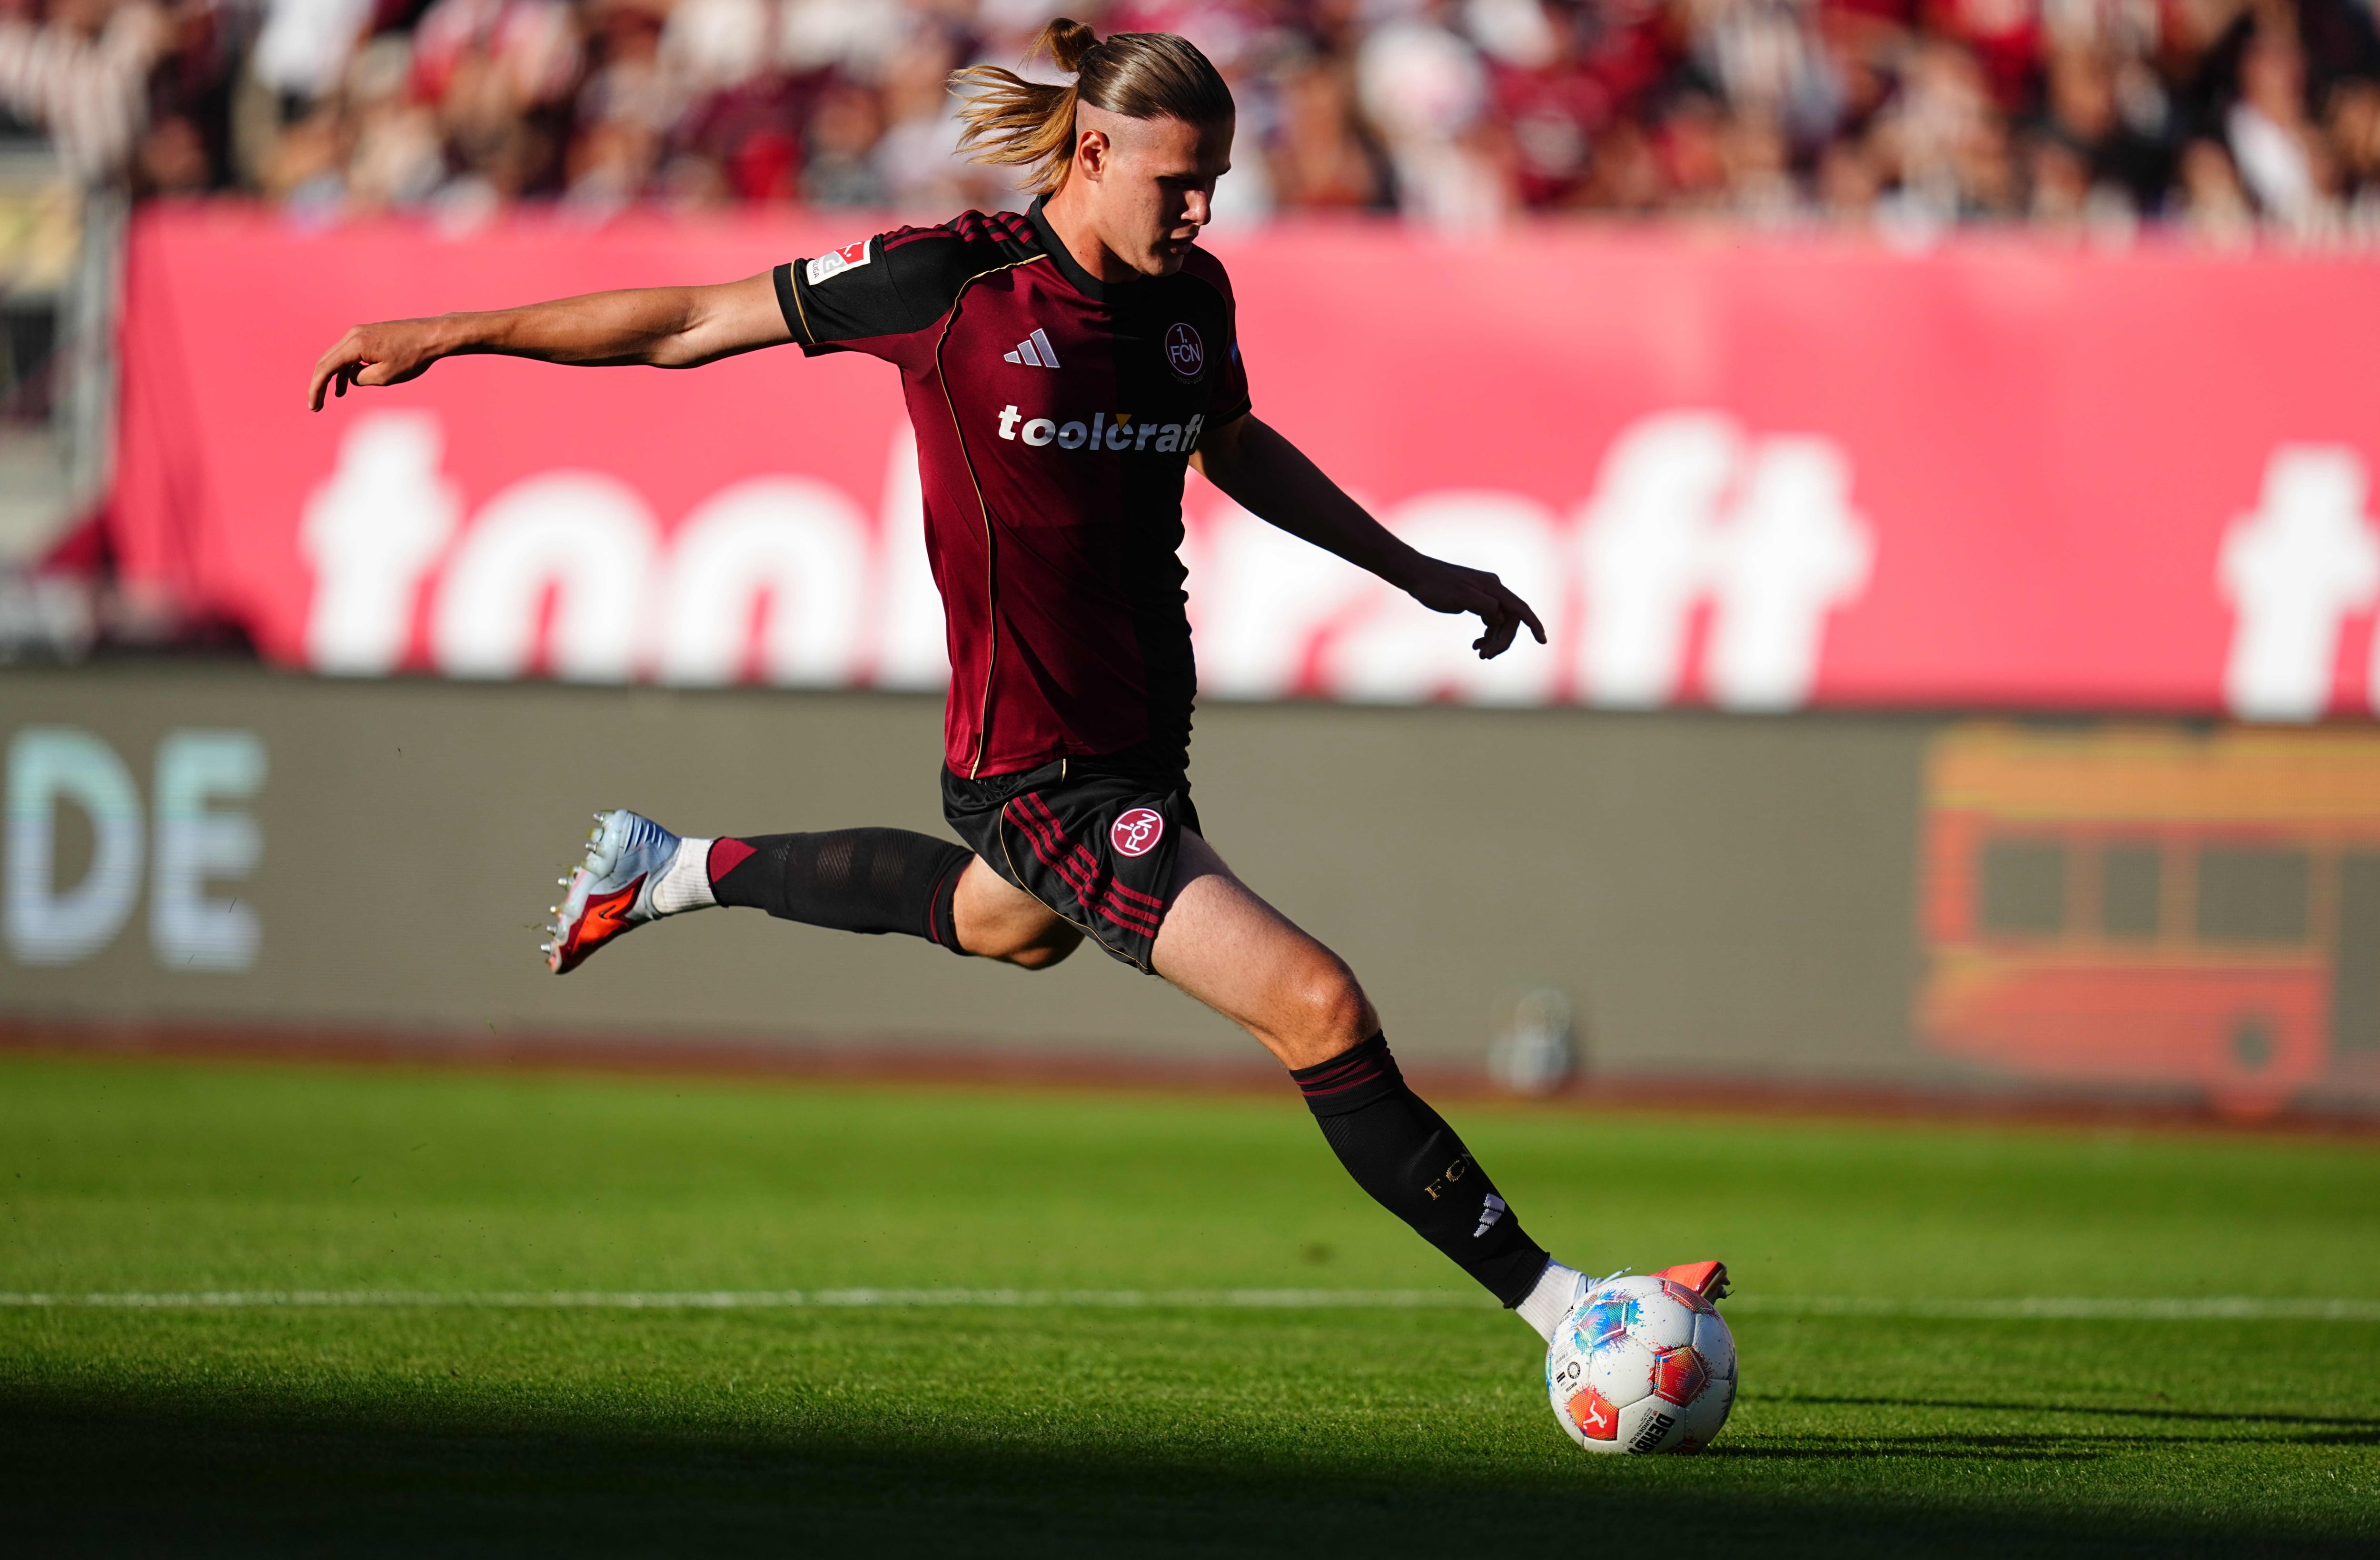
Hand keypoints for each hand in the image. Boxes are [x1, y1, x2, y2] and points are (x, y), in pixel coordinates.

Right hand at [307, 319, 449, 410]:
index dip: (316, 388)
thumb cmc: (413, 357)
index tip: (314, 406)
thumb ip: (360, 378)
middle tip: (316, 405)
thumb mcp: (385, 376)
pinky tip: (347, 384)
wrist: (432, 335)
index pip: (326, 368)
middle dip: (320, 384)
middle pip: (327, 361)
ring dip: (334, 378)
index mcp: (355, 344)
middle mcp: (353, 335)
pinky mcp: (368, 335)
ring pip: (338, 357)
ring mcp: (360, 333)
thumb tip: (350, 376)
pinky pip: (350, 354)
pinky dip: (347, 369)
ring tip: (335, 397)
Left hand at [1402, 556, 1546, 659]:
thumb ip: (1483, 606)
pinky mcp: (1477, 601)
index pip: (1520, 608)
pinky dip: (1486, 635)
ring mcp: (1486, 595)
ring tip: (1479, 653)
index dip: (1533, 625)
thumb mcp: (1459, 597)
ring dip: (1493, 640)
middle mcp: (1493, 590)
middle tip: (1485, 657)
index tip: (1543, 641)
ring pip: (1499, 623)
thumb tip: (1500, 618)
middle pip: (1509, 620)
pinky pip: (1490, 621)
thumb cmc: (1435, 586)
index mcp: (1493, 587)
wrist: (1417, 575)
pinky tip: (1476, 645)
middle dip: (1502, 641)